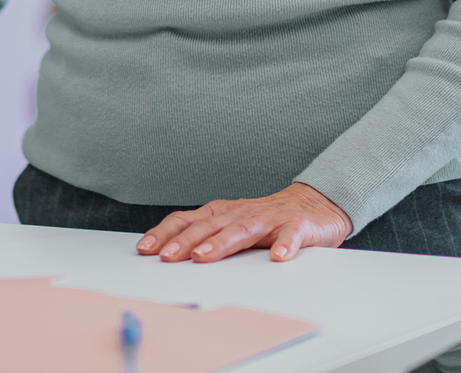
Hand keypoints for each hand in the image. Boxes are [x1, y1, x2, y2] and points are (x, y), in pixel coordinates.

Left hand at [137, 182, 351, 263]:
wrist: (314, 203)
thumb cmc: (267, 219)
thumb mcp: (232, 225)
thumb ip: (206, 238)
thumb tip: (168, 255)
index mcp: (223, 214)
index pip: (188, 220)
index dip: (166, 233)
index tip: (145, 249)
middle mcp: (242, 213)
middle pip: (210, 226)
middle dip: (186, 241)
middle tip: (167, 257)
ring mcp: (269, 218)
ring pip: (243, 230)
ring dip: (222, 243)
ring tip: (204, 257)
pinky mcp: (297, 226)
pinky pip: (290, 235)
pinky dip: (284, 245)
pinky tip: (277, 257)